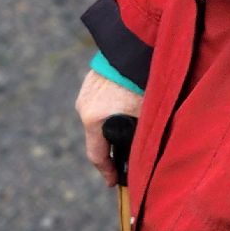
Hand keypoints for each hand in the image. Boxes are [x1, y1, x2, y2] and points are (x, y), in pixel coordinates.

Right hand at [76, 69, 143, 186]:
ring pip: (99, 120)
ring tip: (132, 130)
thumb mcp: (145, 115)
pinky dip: (112, 111)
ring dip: (113, 127)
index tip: (114, 182)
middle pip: (97, 138)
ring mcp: (85, 93)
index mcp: (94, 120)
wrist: (134, 48)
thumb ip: (140, 138)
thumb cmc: (143, 82)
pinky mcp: (90, 81)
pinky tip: (128, 108)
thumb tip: (142, 157)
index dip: (107, 172)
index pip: (97, 155)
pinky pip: (100, 104)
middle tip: (127, 159)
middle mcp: (84, 108)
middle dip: (113, 149)